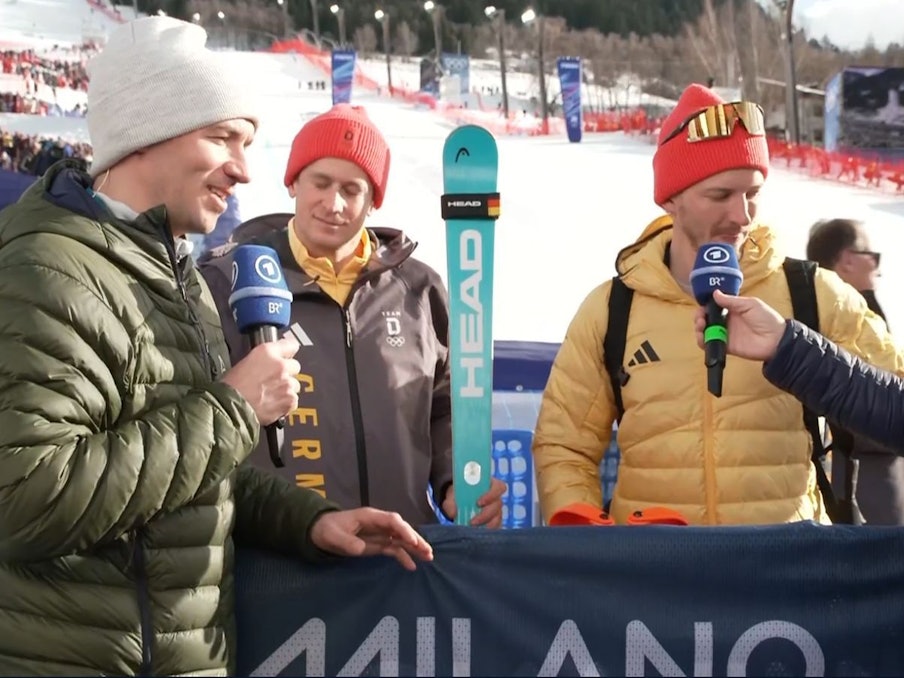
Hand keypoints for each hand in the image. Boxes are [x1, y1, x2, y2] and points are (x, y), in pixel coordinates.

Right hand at [220, 337, 300, 424]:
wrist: (230, 408)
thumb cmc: (231, 388)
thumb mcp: (245, 362)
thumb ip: (264, 359)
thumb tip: (272, 360)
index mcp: (267, 352)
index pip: (290, 345)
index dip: (288, 352)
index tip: (287, 354)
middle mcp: (280, 365)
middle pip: (294, 366)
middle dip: (286, 373)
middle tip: (272, 380)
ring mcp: (287, 383)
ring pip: (294, 384)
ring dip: (286, 388)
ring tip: (269, 394)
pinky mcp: (290, 400)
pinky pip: (293, 400)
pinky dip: (285, 403)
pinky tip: (271, 404)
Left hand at [309, 508, 433, 570]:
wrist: (320, 531)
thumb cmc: (327, 529)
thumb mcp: (333, 536)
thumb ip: (346, 542)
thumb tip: (361, 549)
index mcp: (370, 517)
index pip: (392, 521)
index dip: (403, 530)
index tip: (412, 541)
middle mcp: (378, 524)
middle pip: (401, 529)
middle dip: (415, 539)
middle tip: (428, 551)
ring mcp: (379, 534)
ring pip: (401, 539)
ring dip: (414, 548)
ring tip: (428, 557)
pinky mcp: (377, 544)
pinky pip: (393, 549)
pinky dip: (403, 556)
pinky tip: (412, 566)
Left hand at [441, 477, 506, 528]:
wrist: (457, 502)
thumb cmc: (458, 495)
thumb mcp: (452, 496)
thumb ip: (451, 503)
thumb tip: (454, 512)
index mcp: (489, 485)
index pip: (499, 487)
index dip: (491, 495)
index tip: (478, 502)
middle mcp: (495, 497)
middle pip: (498, 505)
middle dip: (485, 515)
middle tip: (472, 521)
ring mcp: (496, 510)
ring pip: (497, 518)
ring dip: (485, 524)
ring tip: (472, 529)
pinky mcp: (494, 521)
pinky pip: (495, 527)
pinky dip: (486, 531)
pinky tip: (476, 533)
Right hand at [694, 290, 785, 361]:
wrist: (776, 340)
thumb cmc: (767, 319)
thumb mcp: (750, 304)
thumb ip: (732, 300)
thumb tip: (715, 293)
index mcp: (732, 310)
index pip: (713, 307)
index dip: (705, 306)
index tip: (702, 306)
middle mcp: (726, 322)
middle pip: (706, 319)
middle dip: (699, 317)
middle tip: (701, 318)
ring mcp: (725, 334)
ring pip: (705, 331)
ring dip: (699, 328)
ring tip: (701, 326)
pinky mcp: (726, 347)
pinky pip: (710, 344)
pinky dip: (703, 342)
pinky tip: (703, 337)